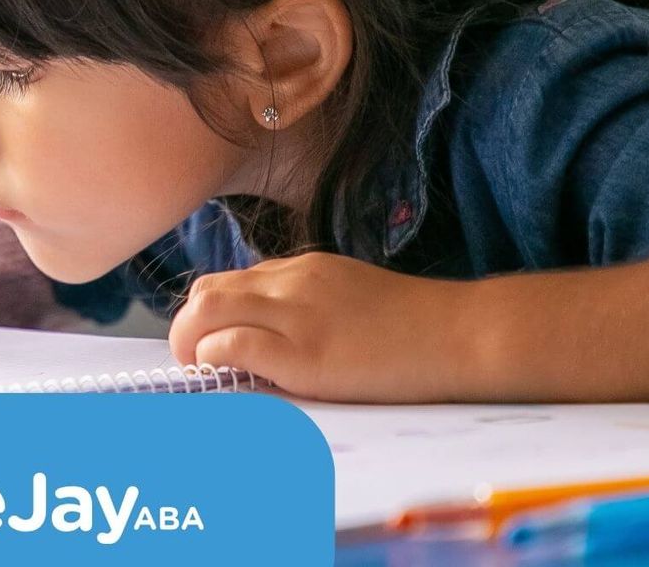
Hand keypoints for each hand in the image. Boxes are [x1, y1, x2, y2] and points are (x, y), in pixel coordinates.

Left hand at [166, 252, 473, 401]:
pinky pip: (233, 345)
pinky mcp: (304, 352)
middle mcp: (291, 282)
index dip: (210, 317)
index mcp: (303, 269)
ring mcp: (296, 314)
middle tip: (195, 362)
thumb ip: (309, 305)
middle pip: (206, 291)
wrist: (461, 334)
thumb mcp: (352, 296)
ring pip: (206, 311)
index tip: (212, 345)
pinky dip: (215, 360)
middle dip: (187, 328)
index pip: (230, 282)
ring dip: (189, 343)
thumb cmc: (416, 328)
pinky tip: (228, 378)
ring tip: (202, 373)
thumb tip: (271, 335)